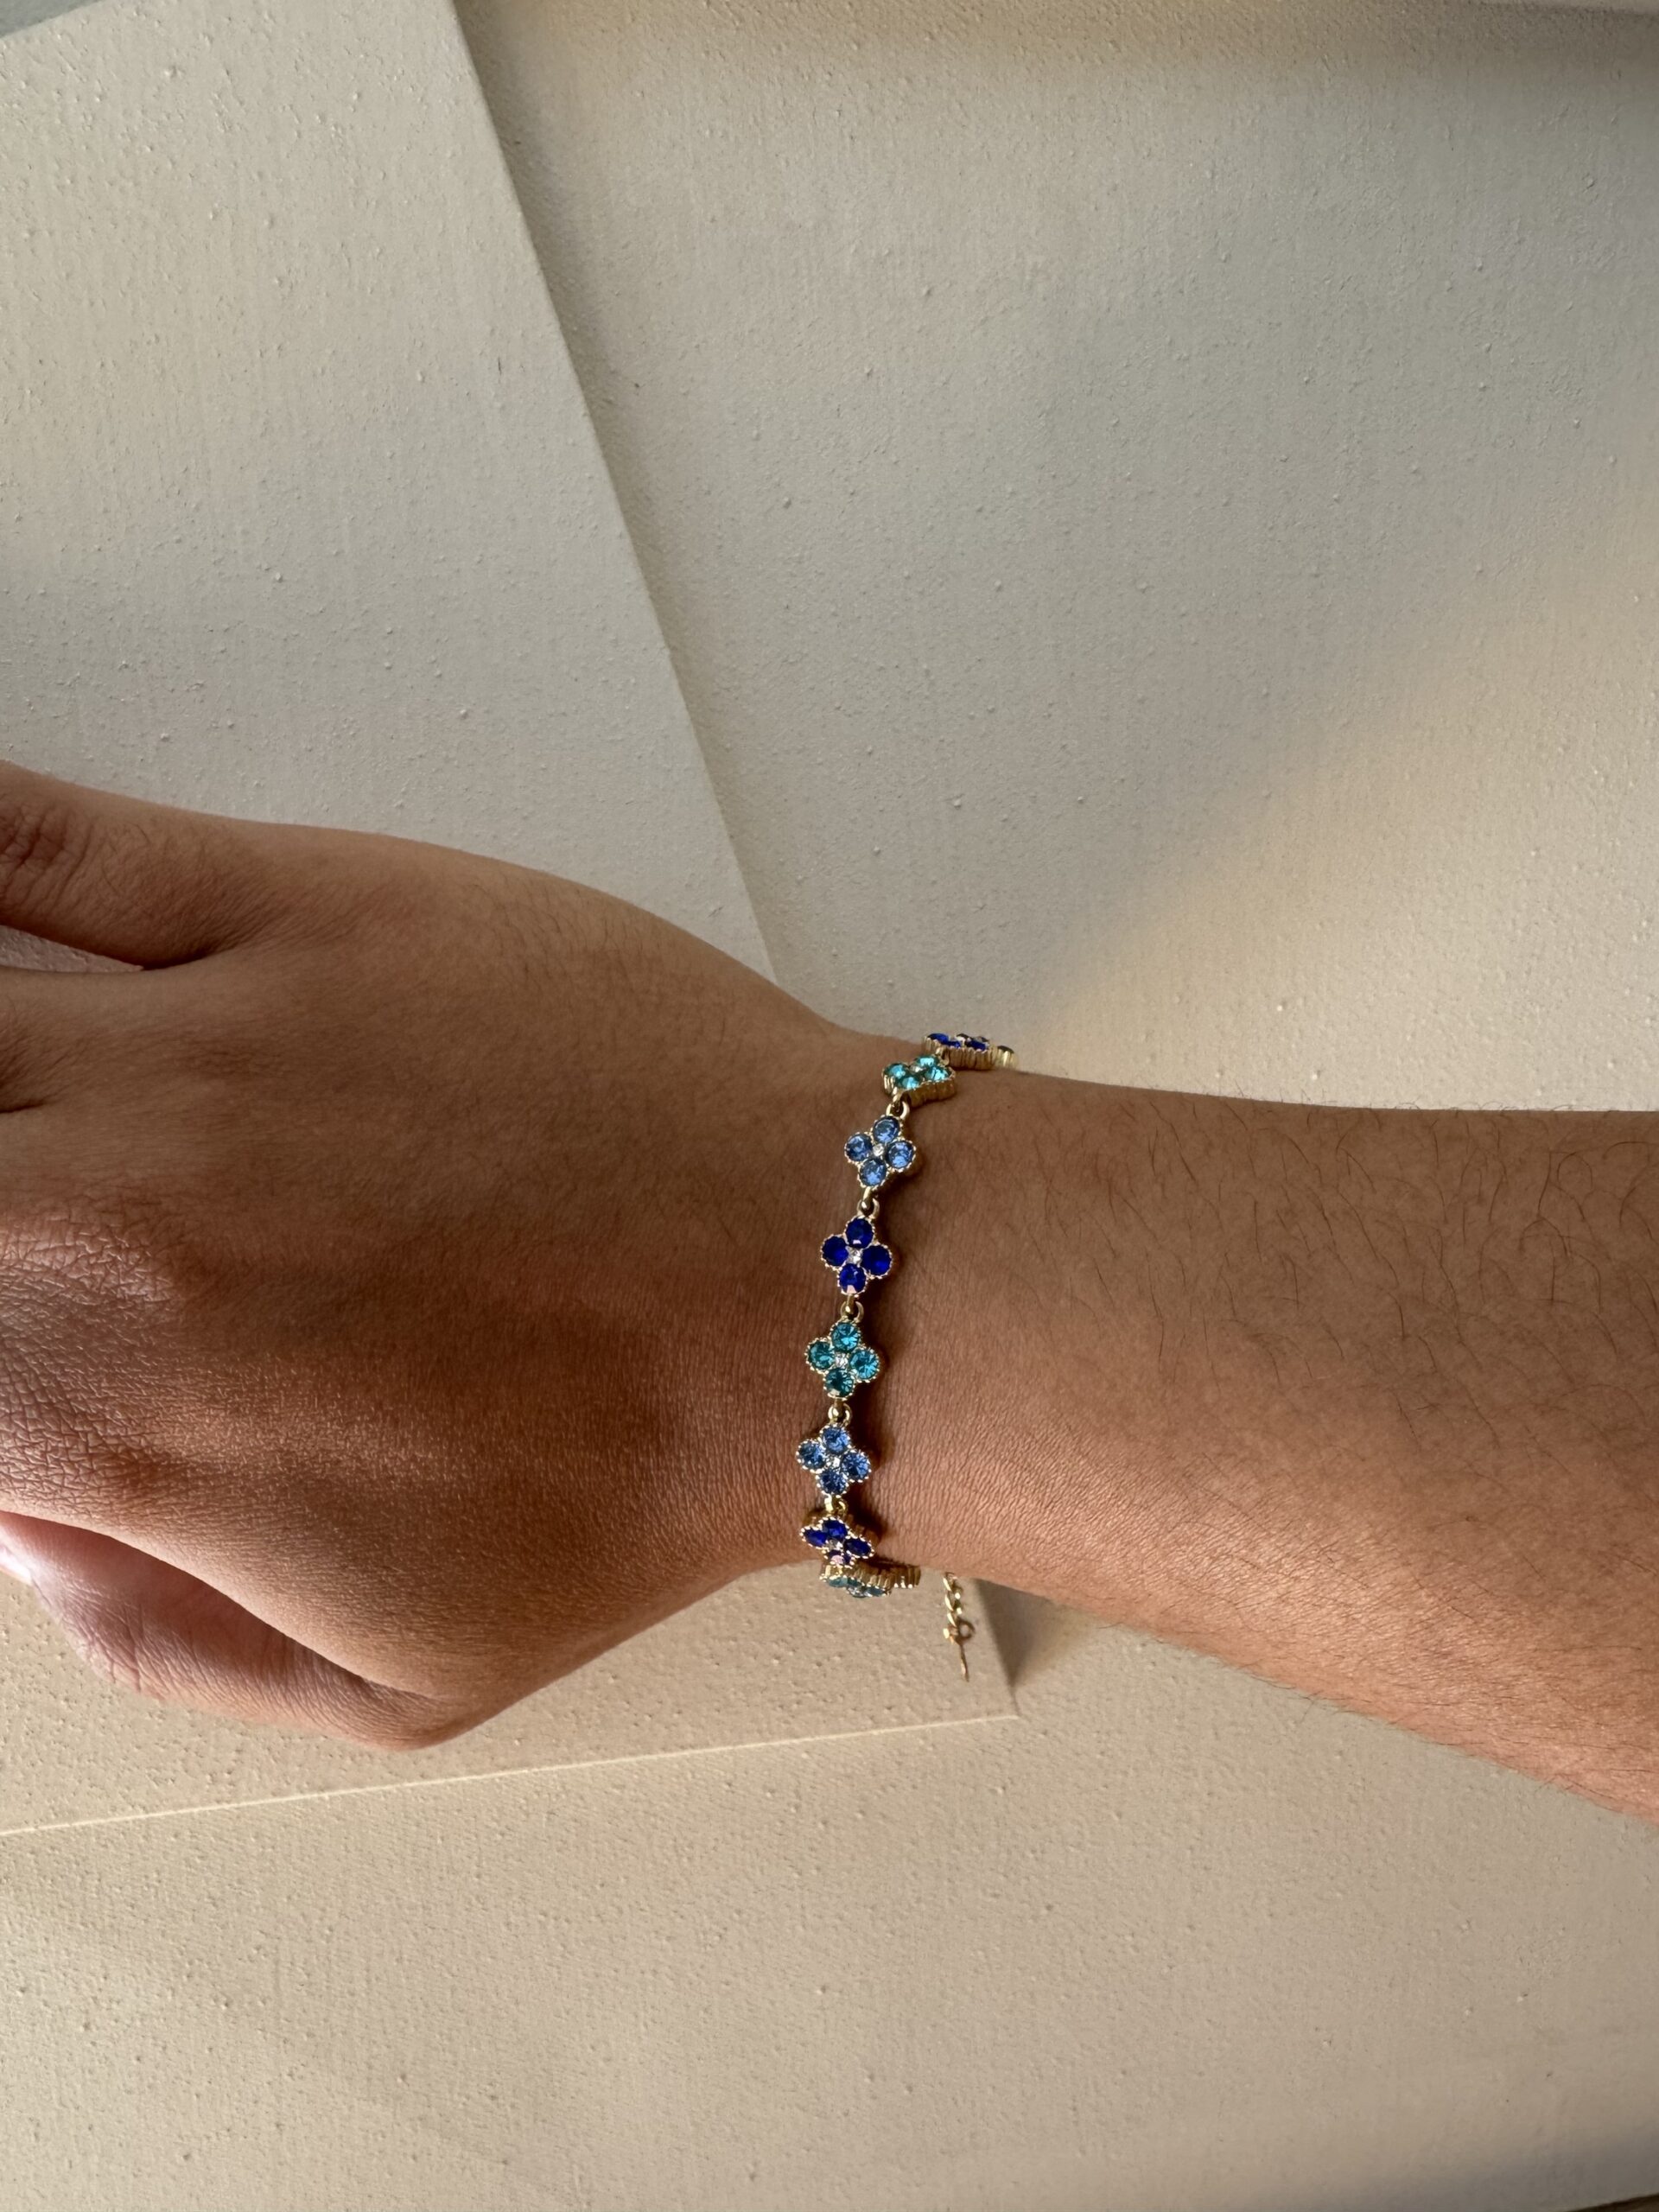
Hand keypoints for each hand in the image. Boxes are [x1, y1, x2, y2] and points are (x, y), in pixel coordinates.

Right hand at [0, 764, 847, 1745]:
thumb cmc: (627, 1482)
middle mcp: (102, 1221)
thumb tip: (19, 1522)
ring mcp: (195, 1042)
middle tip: (41, 1229)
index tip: (25, 1334)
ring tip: (25, 1111)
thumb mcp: (389, 1679)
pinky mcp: (302, 909)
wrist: (812, 1293)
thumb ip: (147, 1636)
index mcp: (106, 1419)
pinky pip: (54, 844)